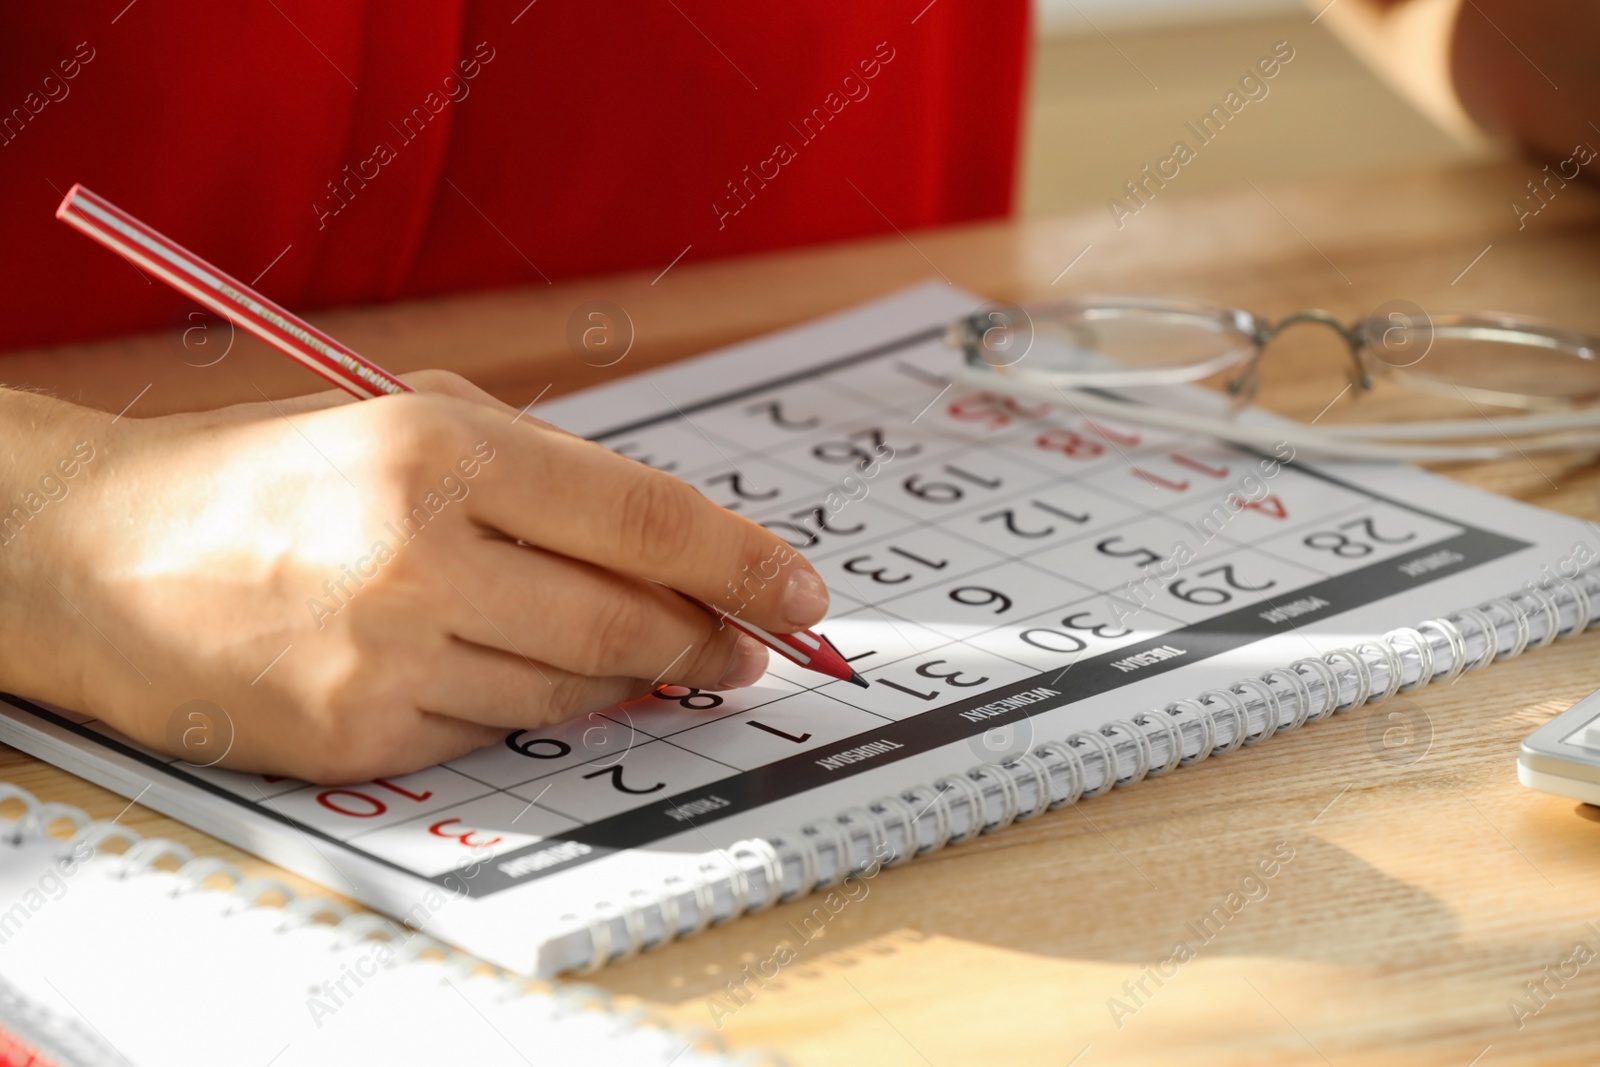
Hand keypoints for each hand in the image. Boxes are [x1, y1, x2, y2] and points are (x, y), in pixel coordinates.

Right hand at [0, 372, 829, 781]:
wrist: (97, 557)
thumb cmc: (271, 475)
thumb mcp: (410, 420)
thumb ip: (550, 477)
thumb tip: (682, 557)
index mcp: (440, 449)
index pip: (644, 519)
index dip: (742, 563)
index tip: (803, 596)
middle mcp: (417, 554)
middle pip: (629, 622)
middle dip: (707, 641)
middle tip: (739, 650)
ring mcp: (385, 657)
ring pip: (574, 692)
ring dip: (621, 679)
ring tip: (629, 656)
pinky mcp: (356, 740)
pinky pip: (494, 735)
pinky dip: (522, 707)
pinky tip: (501, 672)